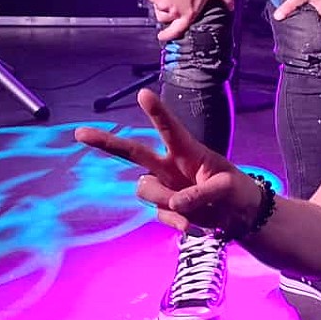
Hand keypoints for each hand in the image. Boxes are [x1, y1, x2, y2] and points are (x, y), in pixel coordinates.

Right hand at [75, 90, 257, 233]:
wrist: (240, 216)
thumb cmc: (237, 190)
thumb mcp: (227, 188)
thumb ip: (202, 193)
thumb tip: (175, 204)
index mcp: (188, 151)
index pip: (170, 129)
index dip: (157, 112)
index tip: (143, 93)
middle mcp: (169, 166)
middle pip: (133, 152)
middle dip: (106, 142)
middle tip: (80, 132)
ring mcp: (165, 187)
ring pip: (145, 190)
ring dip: (165, 201)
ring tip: (191, 210)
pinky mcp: (165, 208)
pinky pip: (160, 215)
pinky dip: (175, 222)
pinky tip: (191, 226)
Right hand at [147, 0, 235, 41]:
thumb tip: (233, 5)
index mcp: (188, 14)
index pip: (176, 31)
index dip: (169, 35)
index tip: (163, 36)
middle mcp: (174, 12)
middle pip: (165, 19)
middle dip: (168, 13)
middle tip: (173, 2)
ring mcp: (161, 4)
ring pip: (158, 8)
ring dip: (162, 3)